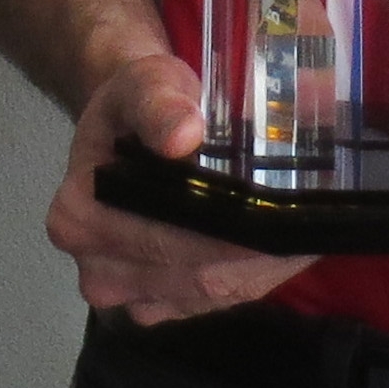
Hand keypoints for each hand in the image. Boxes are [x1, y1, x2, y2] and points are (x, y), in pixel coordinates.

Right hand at [45, 53, 316, 325]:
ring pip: (207, 297)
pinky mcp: (151, 302)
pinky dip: (248, 279)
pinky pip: (208, 304)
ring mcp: (122, 292)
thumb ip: (159, 103)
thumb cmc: (142, 100)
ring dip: (260, 271)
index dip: (228, 233)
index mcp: (79, 215)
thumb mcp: (145, 83)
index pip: (166, 239)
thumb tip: (183, 135)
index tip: (281, 216)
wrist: (129, 120)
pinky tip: (279, 249)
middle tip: (309, 228)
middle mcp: (94, 265)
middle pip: (192, 277)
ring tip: (303, 235)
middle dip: (256, 256)